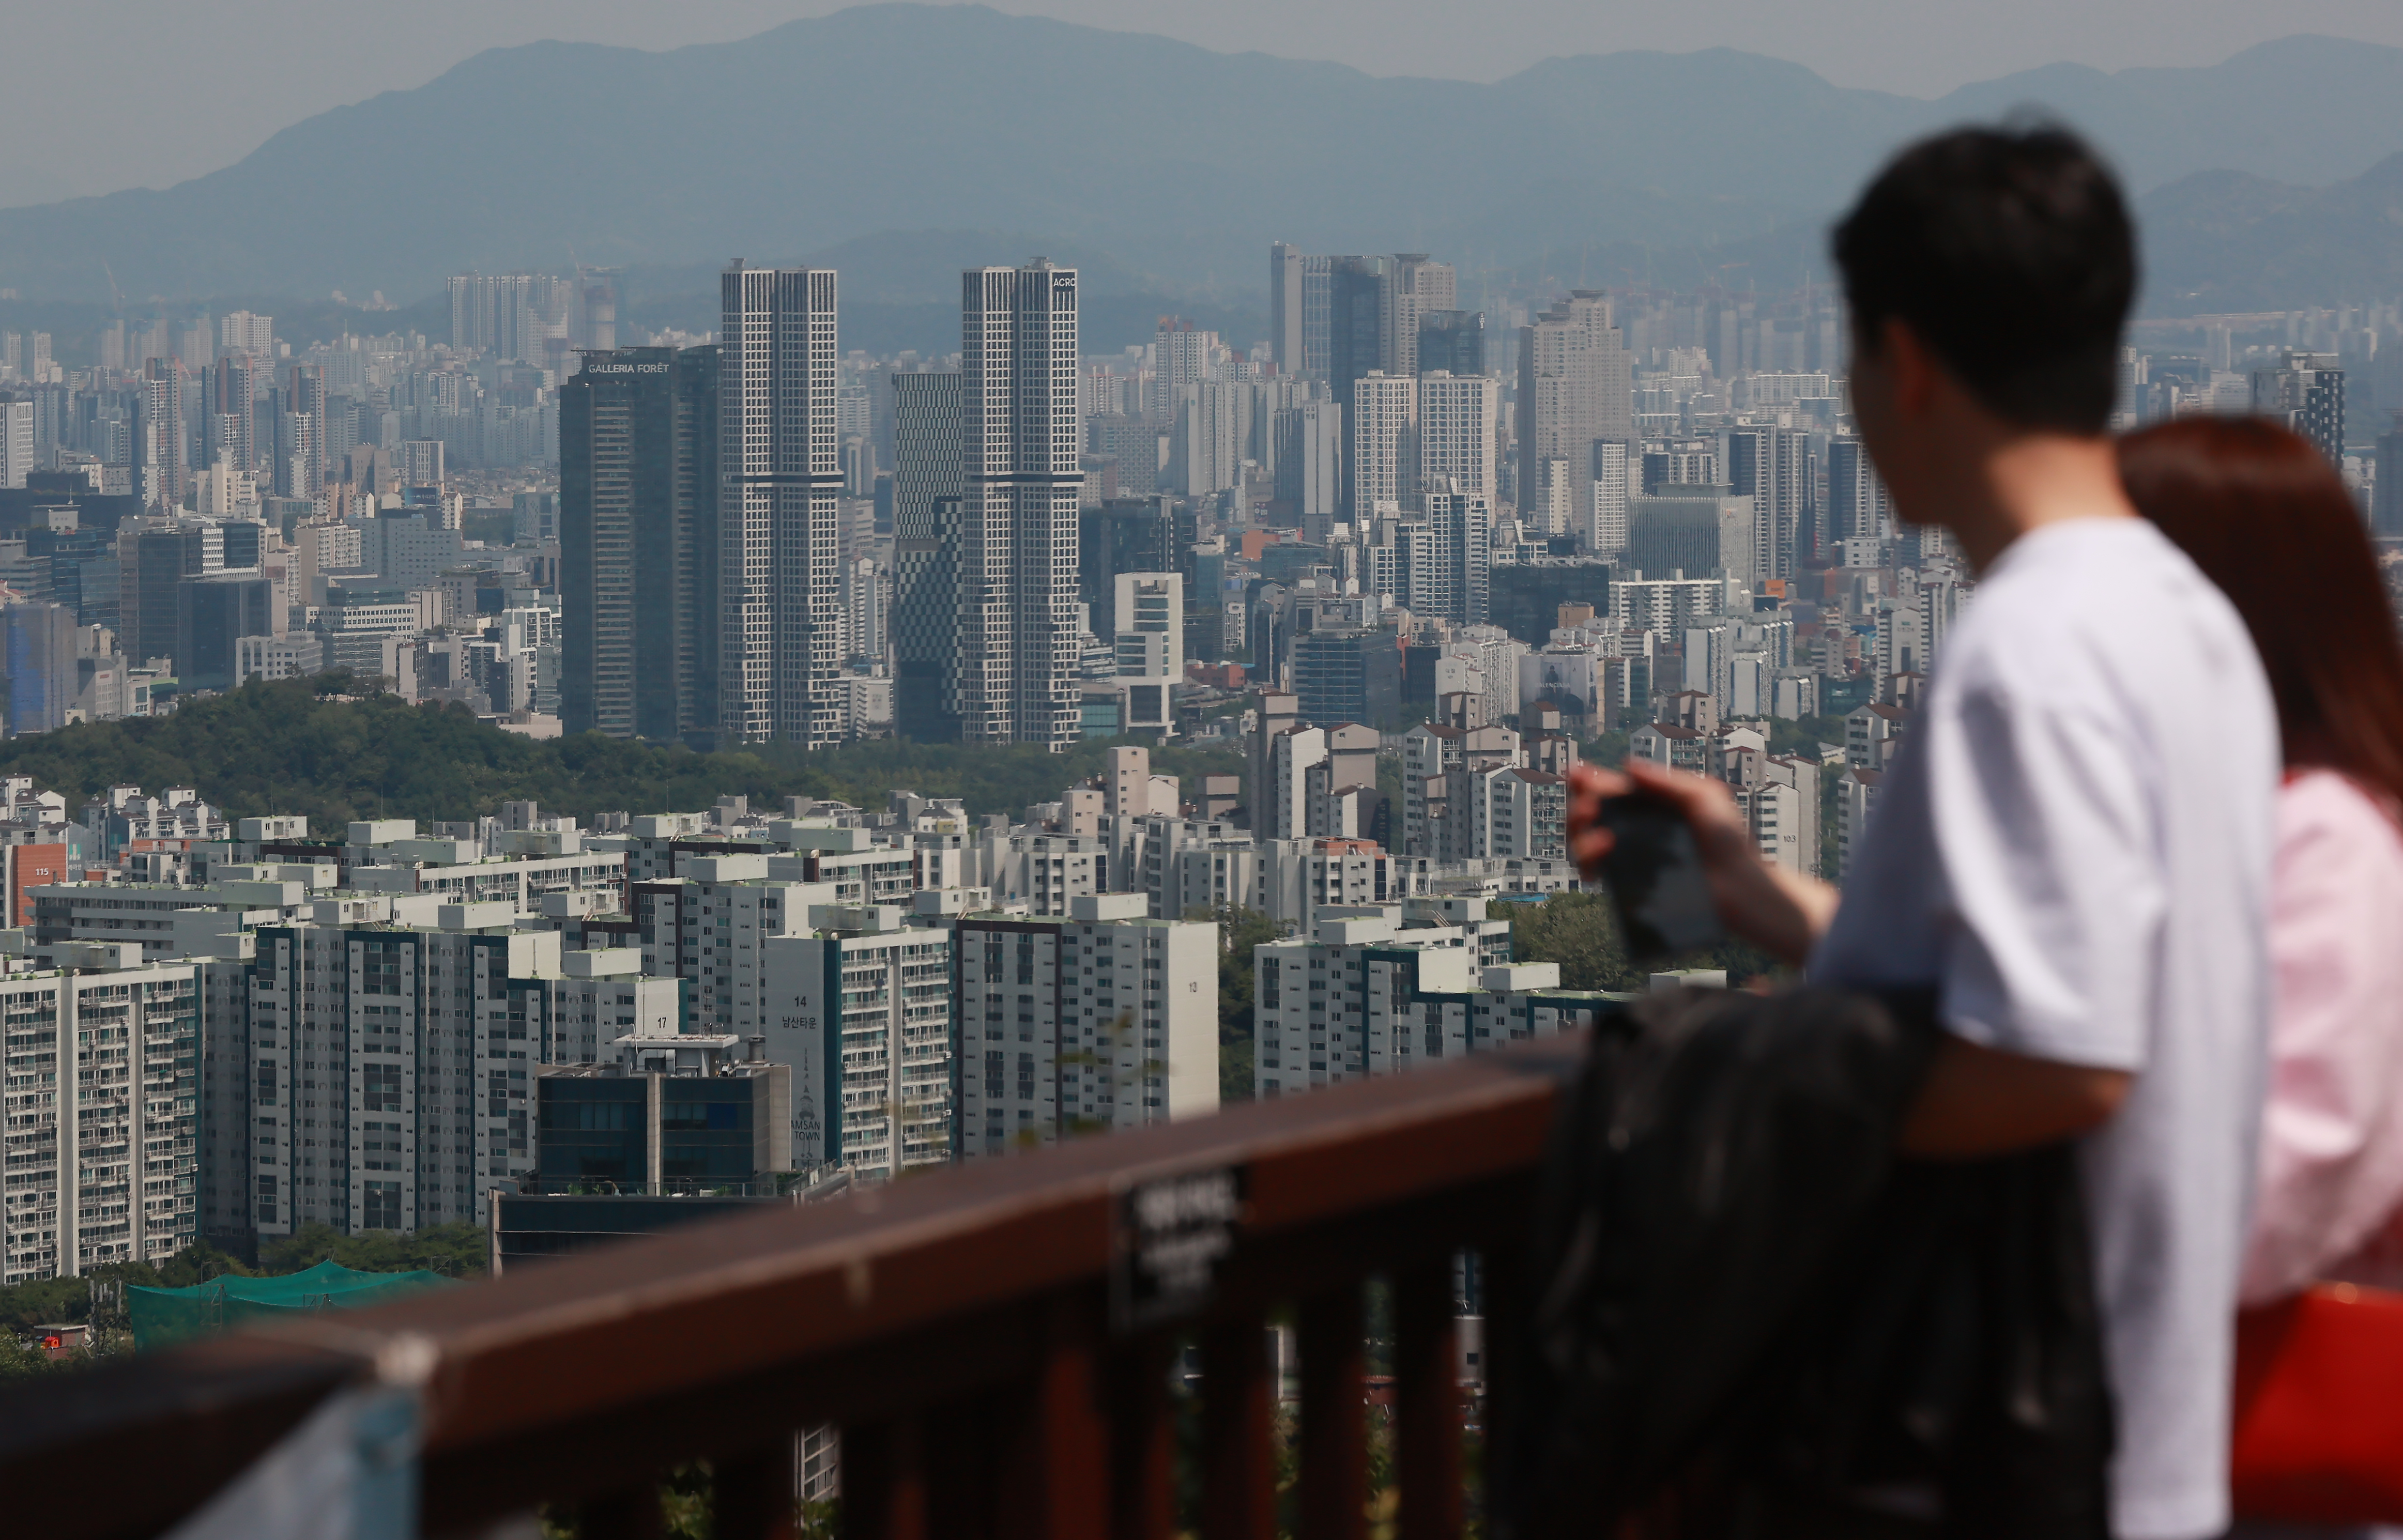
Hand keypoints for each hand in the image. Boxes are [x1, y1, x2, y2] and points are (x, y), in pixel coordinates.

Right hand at [1567, 758, 1837, 967]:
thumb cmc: (1728, 840)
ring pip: (1583, 841)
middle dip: (1579, 806)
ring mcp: (1629, 856)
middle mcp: (1635, 829)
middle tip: (1587, 808)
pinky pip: (1594, 871)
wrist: (1739, 885)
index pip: (1609, 789)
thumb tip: (1625, 767)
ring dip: (1580, 834)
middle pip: (1588, 814)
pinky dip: (1587, 860)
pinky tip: (1603, 854)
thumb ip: (1666, 780)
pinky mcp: (1628, 883)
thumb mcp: (1704, 796)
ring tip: (1603, 836)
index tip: (1577, 774)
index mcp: (1650, 804)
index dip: (1588, 781)